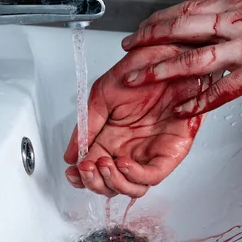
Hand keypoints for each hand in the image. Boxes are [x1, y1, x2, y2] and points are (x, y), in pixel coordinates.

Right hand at [64, 45, 216, 197]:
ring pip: (132, 187)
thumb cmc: (142, 68)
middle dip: (94, 183)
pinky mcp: (171, 152)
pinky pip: (153, 175)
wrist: (171, 54)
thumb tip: (70, 155)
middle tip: (85, 168)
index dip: (82, 177)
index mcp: (112, 138)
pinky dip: (135, 175)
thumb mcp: (102, 95)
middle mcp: (130, 148)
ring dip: (113, 182)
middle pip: (111, 184)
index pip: (95, 169)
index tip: (72, 172)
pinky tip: (122, 162)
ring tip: (102, 164)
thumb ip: (86, 126)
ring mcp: (150, 152)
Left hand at [119, 0, 241, 116]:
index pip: (187, 11)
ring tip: (137, 81)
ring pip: (191, 60)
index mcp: (236, 7)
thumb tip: (230, 18)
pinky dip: (198, 102)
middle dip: (149, 40)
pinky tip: (181, 111)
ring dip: (161, 71)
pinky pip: (220, 91)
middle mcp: (233, 25)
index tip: (143, 27)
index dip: (160, 20)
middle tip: (127, 51)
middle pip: (180, 31)